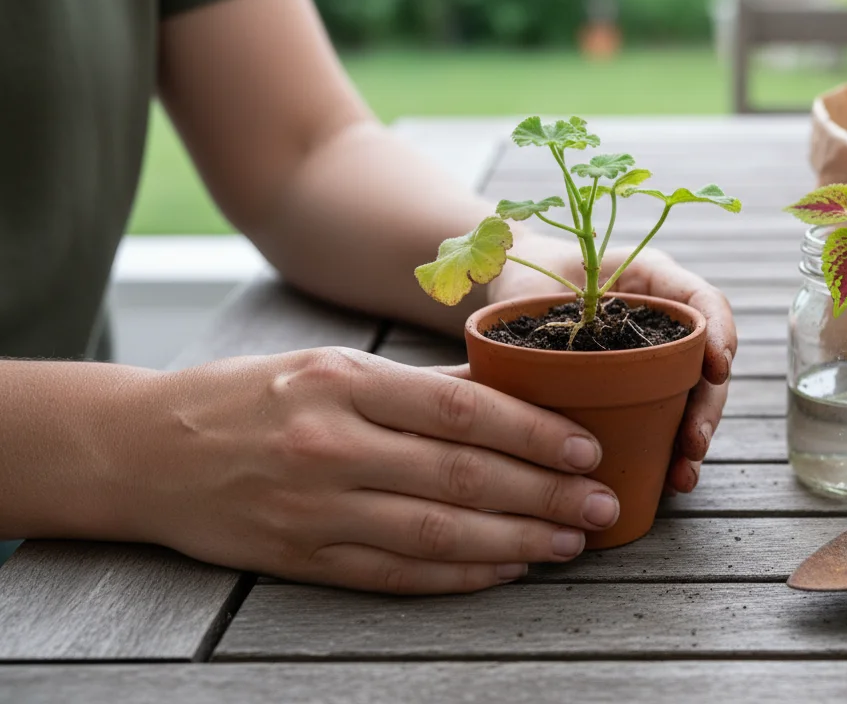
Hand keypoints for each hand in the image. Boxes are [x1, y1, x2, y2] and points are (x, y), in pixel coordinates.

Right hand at [112, 348, 620, 593]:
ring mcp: (313, 509)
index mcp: (343, 382)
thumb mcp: (330, 367)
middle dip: (545, 494)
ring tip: (569, 542)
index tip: (588, 447)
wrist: (146, 450)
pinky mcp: (300, 559)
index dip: (535, 432)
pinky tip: (506, 570)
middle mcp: (329, 445)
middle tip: (602, 505)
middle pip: (462, 476)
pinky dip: (460, 577)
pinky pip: (397, 575)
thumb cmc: (253, 397)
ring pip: (437, 534)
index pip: (461, 409)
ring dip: (516, 542)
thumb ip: (417, 385)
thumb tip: (510, 394)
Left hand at [487, 232, 736, 495]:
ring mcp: (660, 361)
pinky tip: (668, 480)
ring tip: (682, 476)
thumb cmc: (540, 274)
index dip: (720, 334)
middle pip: (706, 365)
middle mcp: (668, 324)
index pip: (704, 302)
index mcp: (657, 284)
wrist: (521, 289)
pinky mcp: (645, 392)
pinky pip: (667, 420)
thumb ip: (571, 303)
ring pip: (692, 400)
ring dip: (693, 440)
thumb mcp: (553, 279)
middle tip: (693, 443)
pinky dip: (670, 452)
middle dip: (707, 408)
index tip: (717, 369)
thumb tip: (581, 354)